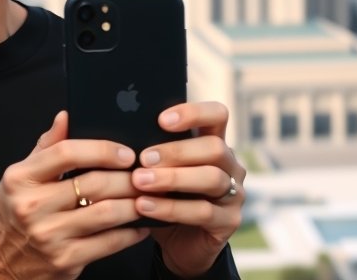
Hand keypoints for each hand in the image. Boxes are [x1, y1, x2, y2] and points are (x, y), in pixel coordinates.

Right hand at [0, 111, 148, 279]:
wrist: (4, 266)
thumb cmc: (16, 216)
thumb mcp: (22, 178)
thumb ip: (47, 146)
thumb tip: (66, 116)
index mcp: (21, 179)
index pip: (65, 152)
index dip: (102, 149)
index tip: (125, 153)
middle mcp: (31, 206)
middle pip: (93, 183)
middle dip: (127, 178)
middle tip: (145, 176)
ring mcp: (48, 235)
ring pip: (106, 212)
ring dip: (133, 204)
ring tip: (146, 197)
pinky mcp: (65, 259)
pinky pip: (109, 242)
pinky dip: (130, 233)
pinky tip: (139, 225)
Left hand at [131, 102, 244, 277]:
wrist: (178, 244)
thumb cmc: (166, 198)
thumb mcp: (159, 172)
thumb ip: (153, 154)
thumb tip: (123, 135)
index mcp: (214, 144)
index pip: (217, 115)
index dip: (193, 113)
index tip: (161, 120)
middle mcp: (230, 165)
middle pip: (214, 147)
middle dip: (176, 151)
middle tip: (143, 158)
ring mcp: (234, 194)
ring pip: (212, 178)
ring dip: (173, 178)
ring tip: (140, 181)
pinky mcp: (229, 222)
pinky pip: (203, 211)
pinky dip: (170, 208)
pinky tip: (144, 206)